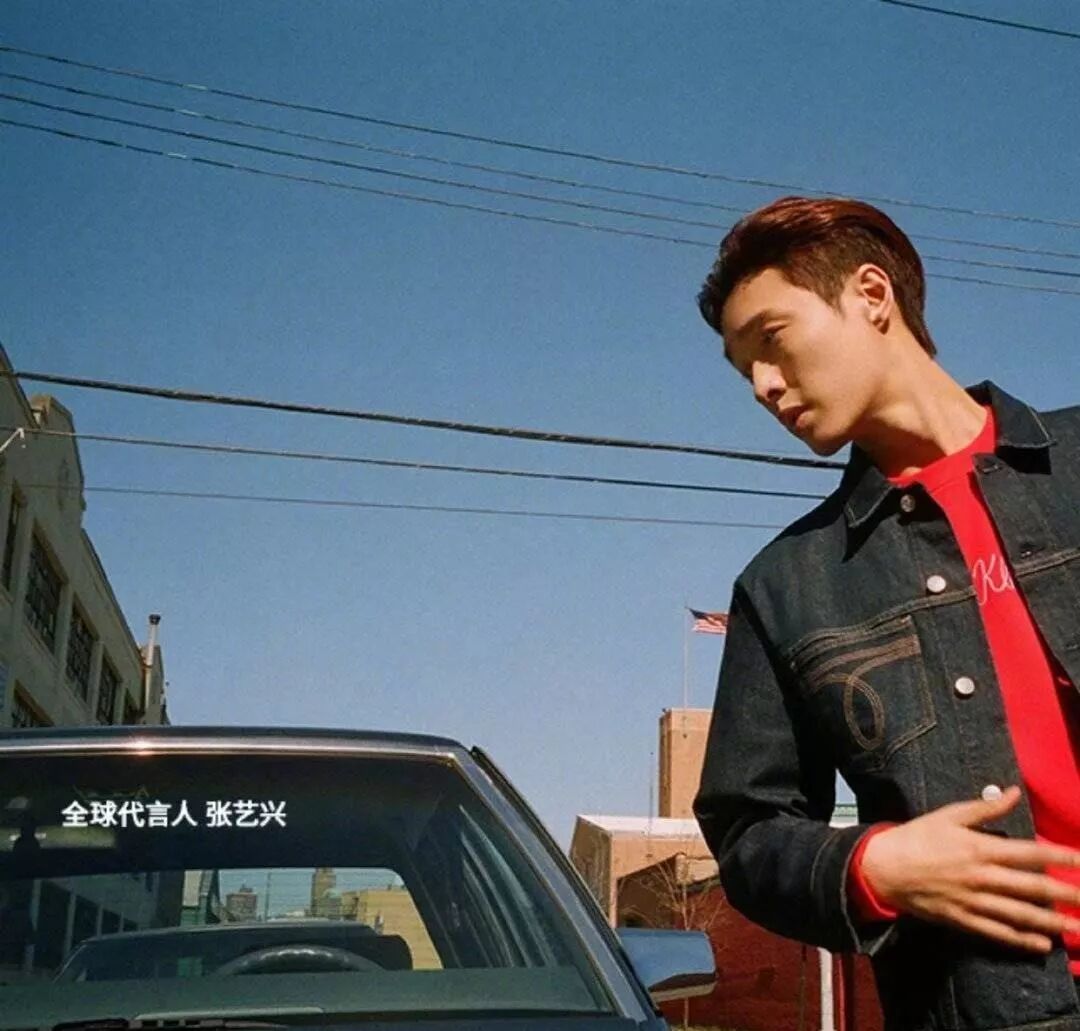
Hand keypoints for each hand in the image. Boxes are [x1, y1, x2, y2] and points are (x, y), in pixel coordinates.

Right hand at [859, 786, 1079, 952]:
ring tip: (1077, 928)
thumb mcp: (948, 815)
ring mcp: (974, 902)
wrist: (884, 867)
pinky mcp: (963, 920)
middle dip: (1066, 894)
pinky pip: (997, 933)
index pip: (1030, 853)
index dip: (1060, 856)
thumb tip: (1015, 792)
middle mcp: (982, 877)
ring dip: (1052, 923)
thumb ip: (985, 808)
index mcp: (980, 848)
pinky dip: (1021, 941)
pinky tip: (1042, 945)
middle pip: (1033, 887)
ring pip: (1020, 915)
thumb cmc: (918, 836)